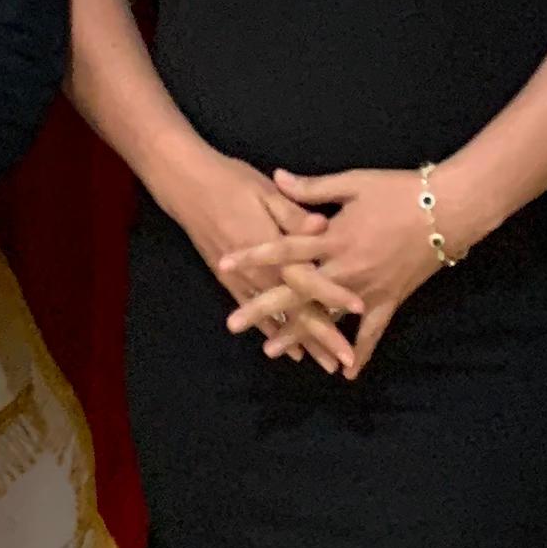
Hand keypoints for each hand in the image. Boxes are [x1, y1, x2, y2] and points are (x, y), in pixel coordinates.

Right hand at [164, 153, 340, 371]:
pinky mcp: (230, 284)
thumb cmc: (231, 183)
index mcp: (274, 246)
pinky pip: (257, 317)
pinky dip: (274, 333)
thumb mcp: (266, 191)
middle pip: (296, 308)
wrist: (187, 186)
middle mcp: (260, 272)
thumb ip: (294, 214)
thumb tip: (323, 226)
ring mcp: (244, 281)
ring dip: (302, 342)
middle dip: (322, 334)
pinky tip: (290, 351)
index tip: (360, 309)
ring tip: (325, 364)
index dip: (334, 292)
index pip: (310, 277)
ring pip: (278, 319)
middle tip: (344, 359)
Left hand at [241, 162, 466, 376]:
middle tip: (232, 322)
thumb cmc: (400, 190)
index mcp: (334, 236)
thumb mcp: (354, 183)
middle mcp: (346, 267)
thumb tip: (276, 177)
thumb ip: (312, 188)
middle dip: (263, 307)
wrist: (450, 209)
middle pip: (297, 290)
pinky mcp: (390, 300)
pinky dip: (361, 353)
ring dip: (299, 333)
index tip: (224, 262)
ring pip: (326, 317)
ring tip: (269, 350)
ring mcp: (368, 289)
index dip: (254, 254)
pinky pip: (372, 333)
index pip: (285, 247)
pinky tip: (345, 374)